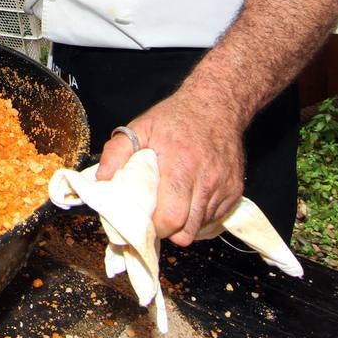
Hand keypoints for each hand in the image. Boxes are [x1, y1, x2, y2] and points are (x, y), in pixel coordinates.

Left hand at [96, 88, 245, 245]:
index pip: (170, 217)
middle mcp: (206, 180)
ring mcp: (223, 188)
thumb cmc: (176, 117)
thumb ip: (117, 152)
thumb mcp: (140, 127)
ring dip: (183, 224)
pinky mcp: (235, 192)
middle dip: (167, 231)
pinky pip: (214, 219)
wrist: (217, 105)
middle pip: (186, 232)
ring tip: (170, 204)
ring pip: (200, 228)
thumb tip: (102, 180)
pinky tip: (188, 197)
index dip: (153, 228)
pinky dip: (199, 216)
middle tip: (154, 218)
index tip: (140, 222)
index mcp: (181, 164)